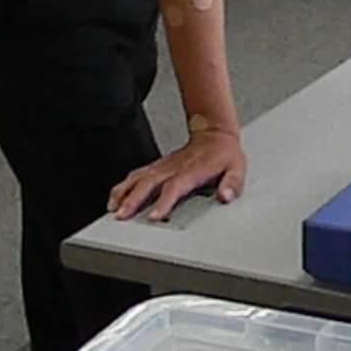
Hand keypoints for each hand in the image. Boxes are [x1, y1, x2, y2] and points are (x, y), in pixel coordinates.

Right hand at [108, 129, 246, 222]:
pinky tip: (115, 198)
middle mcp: (174, 168)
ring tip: (113, 208)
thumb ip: (232, 184)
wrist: (215, 133)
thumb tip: (226, 196)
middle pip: (149, 182)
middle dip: (134, 199)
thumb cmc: (224, 154)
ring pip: (138, 177)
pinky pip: (136, 175)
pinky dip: (123, 186)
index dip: (164, 202)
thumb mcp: (237, 168)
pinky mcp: (157, 166)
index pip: (175, 187)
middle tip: (122, 215)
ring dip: (124, 192)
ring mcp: (163, 166)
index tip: (154, 216)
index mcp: (193, 170)